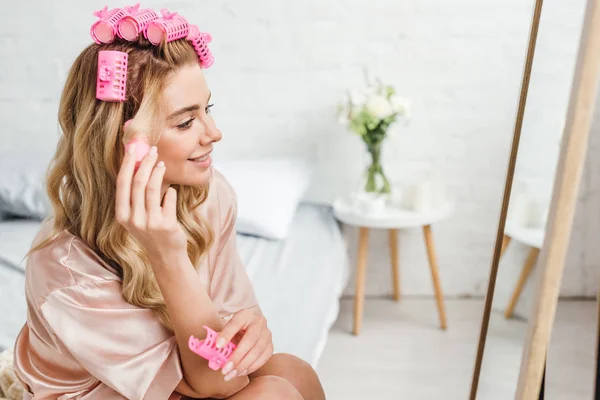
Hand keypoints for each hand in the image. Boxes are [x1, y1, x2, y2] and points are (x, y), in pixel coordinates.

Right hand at [115, 138, 186, 260]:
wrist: (166, 256)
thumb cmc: (152, 232)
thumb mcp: (137, 217)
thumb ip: (135, 197)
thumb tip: (139, 165)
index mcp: (122, 216)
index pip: (122, 184)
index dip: (127, 164)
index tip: (133, 149)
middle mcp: (133, 220)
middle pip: (137, 183)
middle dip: (145, 163)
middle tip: (152, 151)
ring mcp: (149, 223)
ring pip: (153, 189)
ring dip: (158, 172)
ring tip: (162, 163)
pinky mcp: (166, 225)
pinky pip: (169, 199)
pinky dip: (171, 192)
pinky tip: (171, 191)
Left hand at [216, 308, 273, 380]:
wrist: (251, 325)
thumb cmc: (236, 329)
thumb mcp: (227, 329)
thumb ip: (217, 338)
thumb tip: (206, 352)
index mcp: (245, 315)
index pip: (235, 323)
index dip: (227, 334)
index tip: (218, 345)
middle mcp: (258, 322)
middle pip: (249, 340)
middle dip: (237, 356)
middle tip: (225, 369)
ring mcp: (267, 334)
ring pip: (258, 351)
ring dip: (243, 365)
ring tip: (230, 374)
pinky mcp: (270, 345)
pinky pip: (263, 358)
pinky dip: (252, 367)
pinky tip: (241, 372)